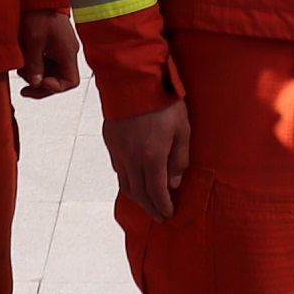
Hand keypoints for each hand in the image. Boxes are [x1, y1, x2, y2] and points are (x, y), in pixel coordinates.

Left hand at [15, 9, 83, 98]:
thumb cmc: (39, 14)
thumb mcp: (34, 42)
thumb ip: (35, 65)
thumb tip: (35, 83)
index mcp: (68, 53)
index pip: (70, 82)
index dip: (55, 87)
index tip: (40, 83)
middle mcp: (67, 52)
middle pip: (59, 79)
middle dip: (42, 85)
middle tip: (25, 90)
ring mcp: (61, 48)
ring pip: (52, 71)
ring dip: (37, 74)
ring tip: (22, 70)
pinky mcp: (53, 43)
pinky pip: (47, 61)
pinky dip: (37, 65)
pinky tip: (25, 62)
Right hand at [104, 98, 191, 219]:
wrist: (133, 78)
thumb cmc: (163, 101)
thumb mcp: (182, 129)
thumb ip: (179, 159)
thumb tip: (173, 182)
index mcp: (151, 157)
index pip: (156, 193)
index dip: (163, 206)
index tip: (168, 214)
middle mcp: (131, 159)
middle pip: (138, 193)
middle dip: (150, 207)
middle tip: (159, 215)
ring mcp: (118, 150)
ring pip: (125, 183)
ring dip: (137, 197)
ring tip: (147, 202)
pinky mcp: (110, 141)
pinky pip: (118, 169)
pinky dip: (127, 180)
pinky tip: (134, 180)